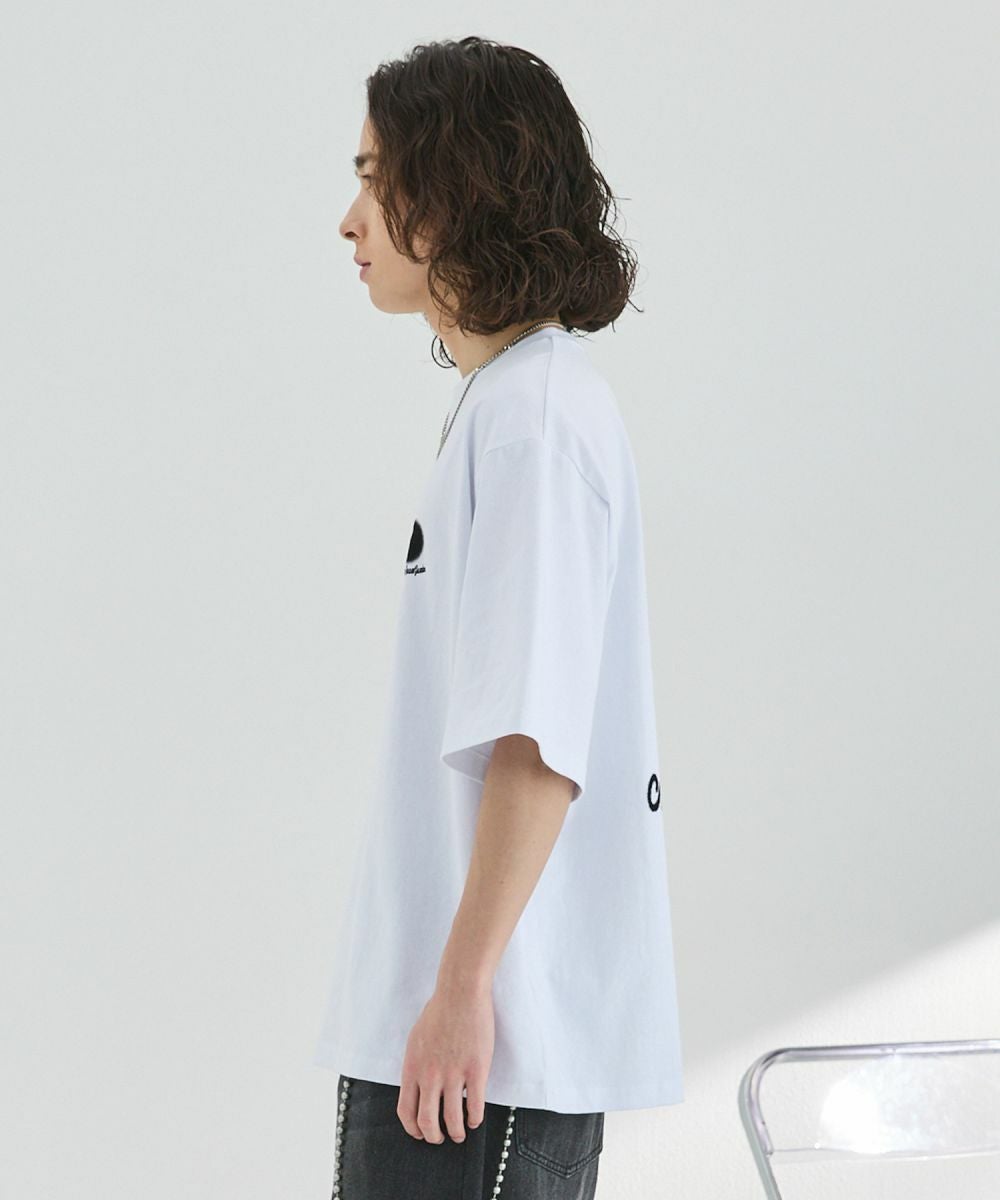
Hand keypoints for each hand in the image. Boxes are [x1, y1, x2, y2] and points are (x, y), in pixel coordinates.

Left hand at [396, 978, 494, 1143]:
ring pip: (452, 1119)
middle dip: (434, 1137)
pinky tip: (476, 1119)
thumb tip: (419, 1087)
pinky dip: (475, 1119)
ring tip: (461, 1133)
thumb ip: (416, 1066)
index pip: (406, 1111)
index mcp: (412, 1068)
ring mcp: (454, 1074)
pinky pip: (475, 1106)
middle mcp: (430, 1075)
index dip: (413, 1129)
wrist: (460, 993)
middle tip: (441, 1138)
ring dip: (457, 1132)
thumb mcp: (416, 1040)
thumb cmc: (439, 1012)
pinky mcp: (476, 1070)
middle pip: (427, 1122)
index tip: (421, 1133)